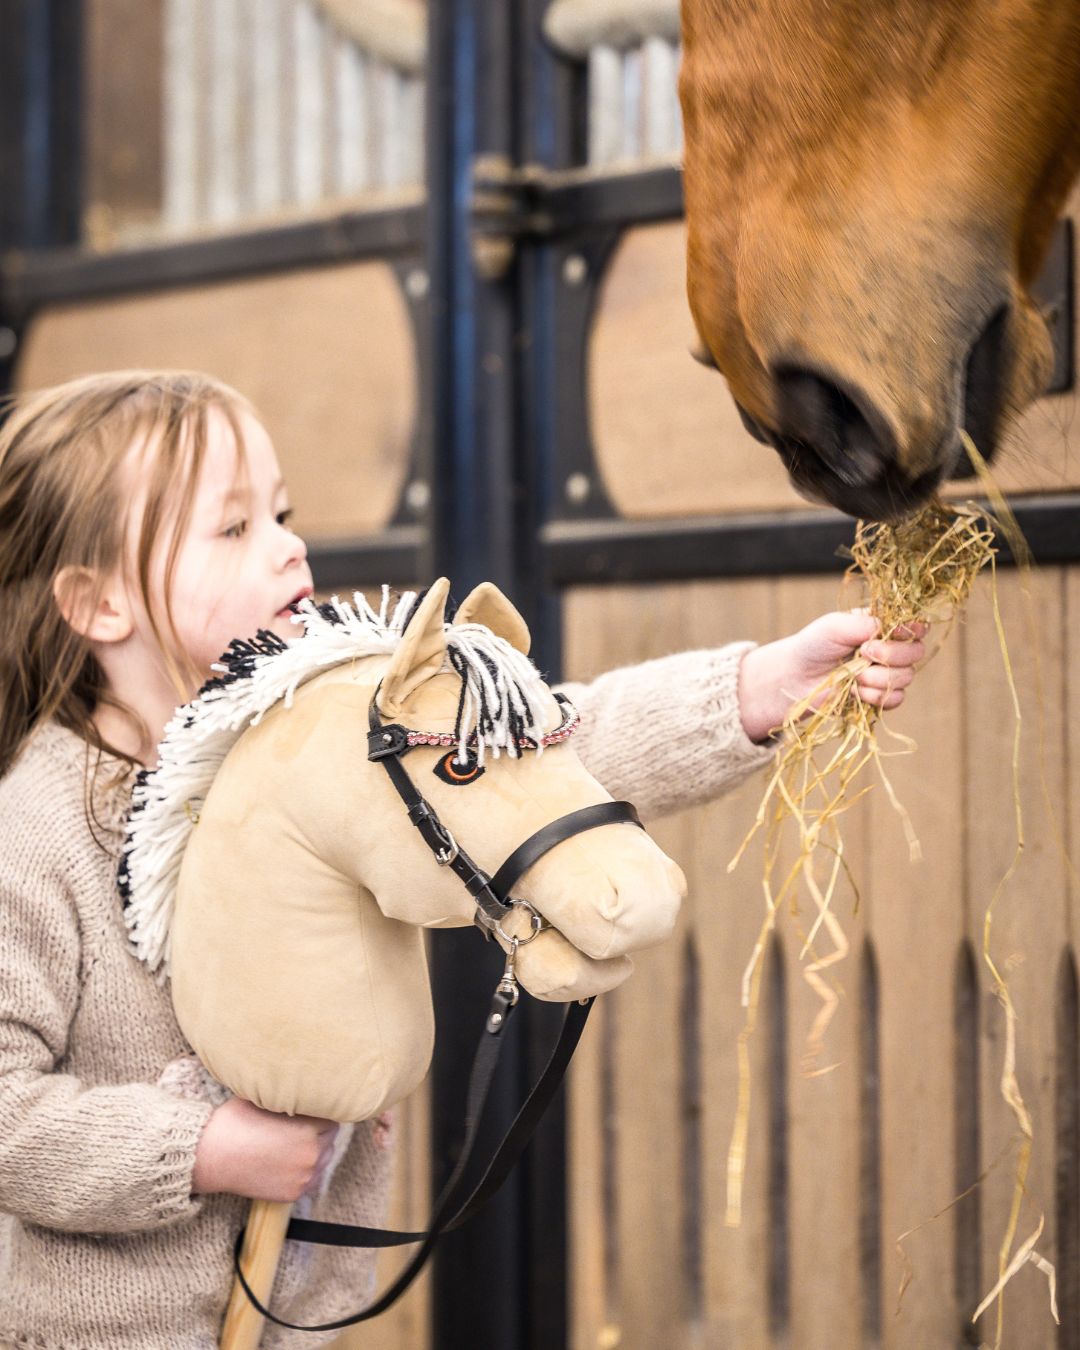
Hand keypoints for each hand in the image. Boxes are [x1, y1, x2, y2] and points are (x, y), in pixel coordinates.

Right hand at [192, 1097, 339, 1201]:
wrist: (211, 1157)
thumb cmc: (235, 1122)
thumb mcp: (266, 1099)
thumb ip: (291, 1097)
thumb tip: (305, 1086)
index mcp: (309, 1128)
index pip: (331, 1117)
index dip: (318, 1113)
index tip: (307, 1113)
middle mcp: (311, 1154)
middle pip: (330, 1138)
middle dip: (318, 1132)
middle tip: (298, 1128)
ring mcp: (303, 1176)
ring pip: (324, 1159)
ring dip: (315, 1151)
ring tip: (292, 1145)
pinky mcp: (293, 1193)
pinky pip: (312, 1179)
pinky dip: (305, 1171)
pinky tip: (288, 1162)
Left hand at [738, 611, 926, 742]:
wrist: (796, 678)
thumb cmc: (814, 645)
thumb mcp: (836, 626)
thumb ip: (864, 623)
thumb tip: (889, 628)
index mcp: (883, 626)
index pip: (915, 625)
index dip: (913, 629)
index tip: (897, 632)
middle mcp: (890, 649)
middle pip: (916, 652)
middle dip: (892, 654)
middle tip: (864, 652)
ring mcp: (887, 674)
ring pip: (906, 677)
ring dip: (878, 678)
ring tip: (853, 675)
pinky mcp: (880, 697)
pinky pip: (895, 699)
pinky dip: (875, 695)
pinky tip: (856, 691)